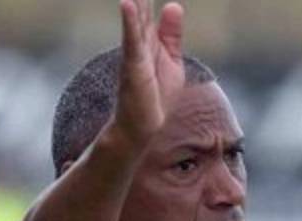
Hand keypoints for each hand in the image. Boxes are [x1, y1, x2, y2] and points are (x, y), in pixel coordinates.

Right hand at [112, 0, 185, 145]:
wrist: (143, 126)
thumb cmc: (156, 97)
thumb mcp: (170, 59)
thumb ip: (170, 33)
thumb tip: (174, 4)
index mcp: (148, 37)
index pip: (146, 4)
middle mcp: (138, 40)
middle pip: (138, 4)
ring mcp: (135, 52)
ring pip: (133, 17)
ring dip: (132, 0)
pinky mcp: (134, 67)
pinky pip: (132, 41)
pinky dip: (130, 22)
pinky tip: (128, 3)